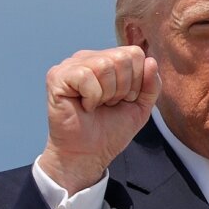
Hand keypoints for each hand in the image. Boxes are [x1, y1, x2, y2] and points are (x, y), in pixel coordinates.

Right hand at [38, 46, 160, 192]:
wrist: (88, 155)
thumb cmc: (110, 131)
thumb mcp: (141, 107)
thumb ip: (151, 84)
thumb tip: (151, 60)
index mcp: (106, 60)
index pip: (135, 54)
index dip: (137, 81)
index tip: (123, 100)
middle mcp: (87, 58)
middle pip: (122, 58)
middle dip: (123, 89)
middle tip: (108, 104)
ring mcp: (70, 65)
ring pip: (105, 66)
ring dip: (107, 94)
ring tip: (97, 106)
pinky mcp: (57, 77)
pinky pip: (85, 76)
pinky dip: (91, 97)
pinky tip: (84, 106)